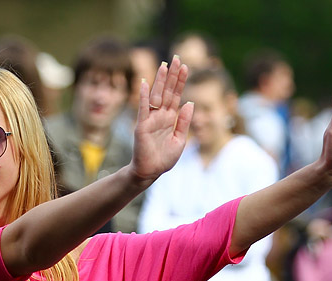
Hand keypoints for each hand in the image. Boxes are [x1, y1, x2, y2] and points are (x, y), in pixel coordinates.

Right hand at [129, 56, 193, 184]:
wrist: (150, 172)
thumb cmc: (164, 158)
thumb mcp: (180, 139)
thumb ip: (184, 122)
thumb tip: (190, 102)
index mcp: (170, 119)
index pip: (176, 96)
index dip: (181, 81)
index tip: (185, 66)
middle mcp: (160, 116)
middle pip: (168, 91)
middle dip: (172, 76)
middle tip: (176, 58)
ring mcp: (150, 120)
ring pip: (157, 96)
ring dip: (160, 81)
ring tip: (165, 65)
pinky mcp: (142, 126)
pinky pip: (143, 109)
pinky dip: (144, 97)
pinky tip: (144, 83)